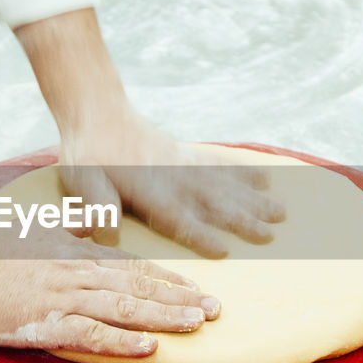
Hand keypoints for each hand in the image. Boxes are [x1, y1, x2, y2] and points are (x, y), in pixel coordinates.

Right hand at [0, 226, 220, 355]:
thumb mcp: (34, 232)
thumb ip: (66, 229)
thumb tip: (90, 221)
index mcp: (76, 254)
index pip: (132, 266)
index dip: (167, 278)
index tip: (195, 287)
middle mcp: (79, 274)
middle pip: (140, 287)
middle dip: (181, 298)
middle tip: (215, 309)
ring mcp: (67, 299)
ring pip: (126, 308)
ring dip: (164, 317)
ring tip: (196, 324)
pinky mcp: (50, 324)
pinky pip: (94, 335)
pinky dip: (122, 342)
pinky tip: (148, 348)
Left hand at [59, 105, 285, 257]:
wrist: (97, 111)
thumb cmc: (87, 153)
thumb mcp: (82, 181)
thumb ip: (96, 205)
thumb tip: (100, 233)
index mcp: (147, 191)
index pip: (177, 217)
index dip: (199, 234)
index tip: (224, 251)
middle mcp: (172, 178)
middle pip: (212, 202)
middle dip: (242, 219)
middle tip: (270, 235)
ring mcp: (184, 164)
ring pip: (224, 184)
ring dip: (253, 198)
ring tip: (281, 211)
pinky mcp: (187, 154)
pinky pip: (220, 164)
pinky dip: (244, 172)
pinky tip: (266, 178)